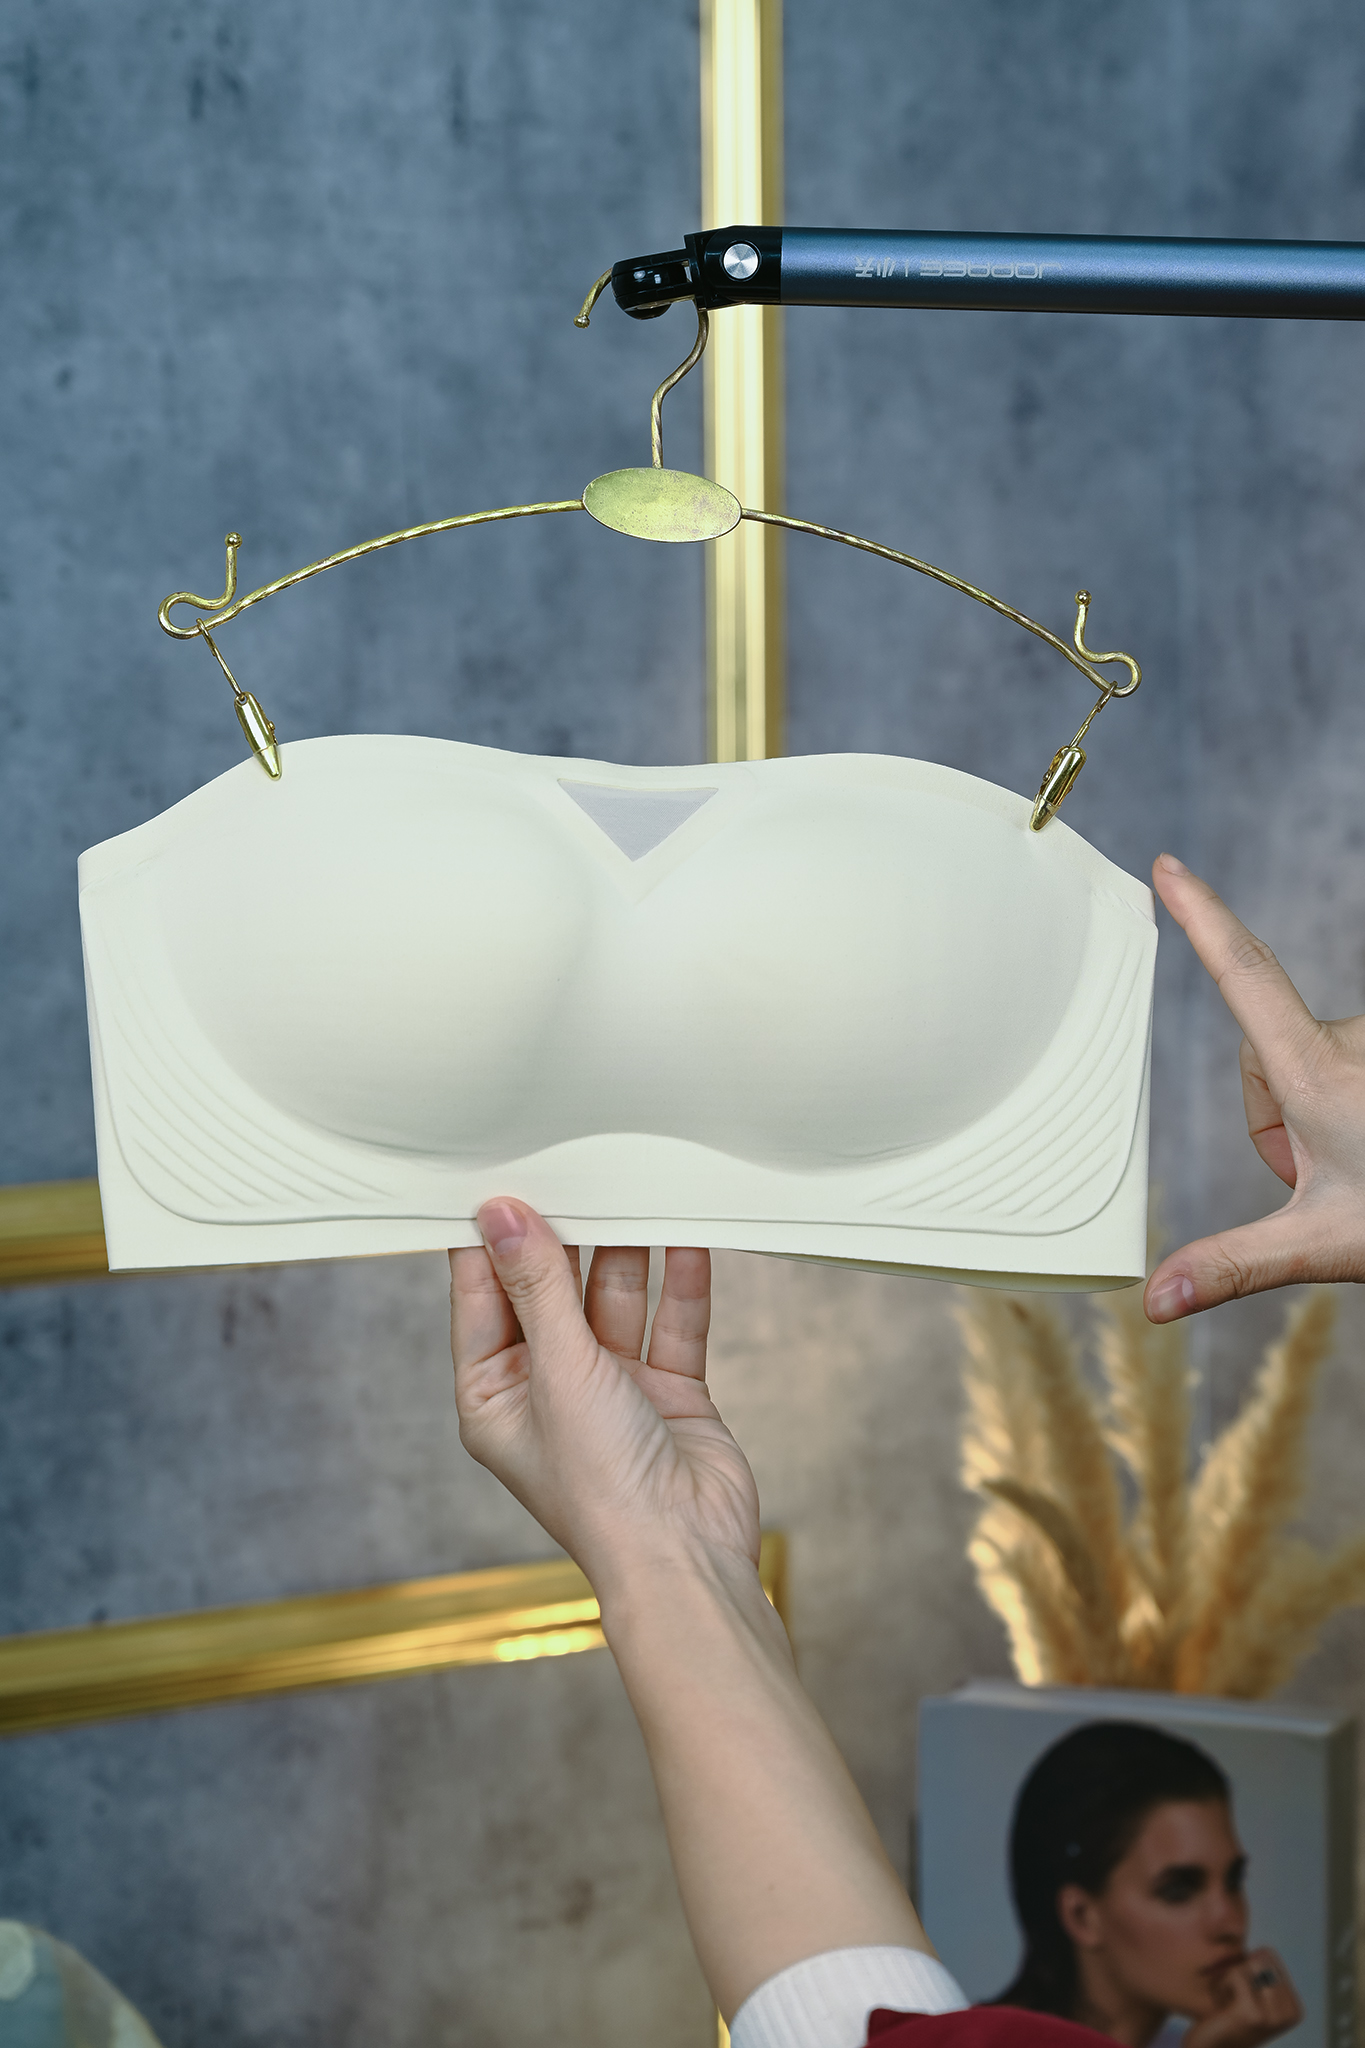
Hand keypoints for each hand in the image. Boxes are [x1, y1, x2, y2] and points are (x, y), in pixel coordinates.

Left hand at [450, 1201, 759, 1595]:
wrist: (687, 1556)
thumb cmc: (603, 1490)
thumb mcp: (559, 1369)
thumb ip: (538, 1286)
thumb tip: (501, 1215)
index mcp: (494, 1394)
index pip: (483, 1296)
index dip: (490, 1238)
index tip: (499, 1177)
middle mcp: (550, 1387)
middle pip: (553, 1290)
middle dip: (568, 1236)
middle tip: (576, 1168)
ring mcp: (613, 1389)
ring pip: (616, 1298)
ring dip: (628, 1252)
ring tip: (638, 1189)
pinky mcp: (669, 1391)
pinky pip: (673, 1322)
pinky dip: (681, 1282)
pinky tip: (687, 1236)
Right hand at [1145, 854, 1364, 1320]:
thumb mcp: (1320, 1243)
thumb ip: (1231, 1266)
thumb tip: (1155, 1302)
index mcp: (1314, 1072)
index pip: (1242, 974)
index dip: (1201, 915)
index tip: (1169, 867)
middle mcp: (1348, 1040)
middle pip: (1263, 1059)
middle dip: (1273, 1120)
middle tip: (1322, 1178)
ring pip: (1306, 1066)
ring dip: (1315, 1115)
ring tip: (1357, 1161)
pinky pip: (1342, 1065)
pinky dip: (1344, 1103)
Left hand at [1184, 1949, 1301, 2047]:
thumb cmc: (1224, 2016)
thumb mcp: (1250, 1991)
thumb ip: (1259, 1968)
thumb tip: (1240, 1914)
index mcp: (1293, 2006)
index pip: (1268, 1954)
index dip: (1247, 1968)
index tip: (1242, 1996)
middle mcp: (1290, 2012)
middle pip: (1260, 1956)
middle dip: (1238, 1971)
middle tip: (1232, 1999)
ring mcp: (1273, 2015)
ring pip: (1247, 1963)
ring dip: (1228, 1979)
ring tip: (1227, 2004)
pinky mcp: (1253, 2015)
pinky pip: (1235, 1974)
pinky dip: (1221, 1985)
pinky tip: (1221, 2008)